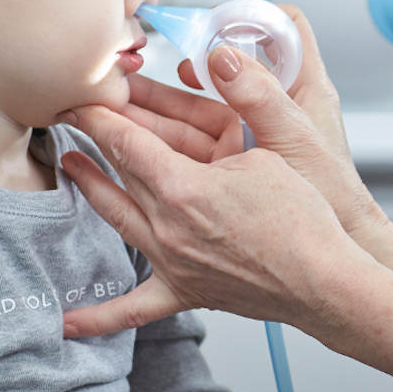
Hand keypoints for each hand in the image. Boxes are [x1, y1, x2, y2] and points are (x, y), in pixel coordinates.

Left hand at [59, 101, 362, 337]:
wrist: (322, 279)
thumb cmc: (302, 219)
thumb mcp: (264, 153)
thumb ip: (234, 113)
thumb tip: (222, 71)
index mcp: (184, 189)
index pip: (128, 143)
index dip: (102, 117)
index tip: (84, 102)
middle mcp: (168, 227)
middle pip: (121, 174)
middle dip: (96, 141)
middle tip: (77, 120)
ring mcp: (172, 261)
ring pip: (117, 220)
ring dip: (91, 190)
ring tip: (71, 169)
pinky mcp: (185, 289)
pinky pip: (133, 307)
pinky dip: (99, 316)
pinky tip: (70, 320)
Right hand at [128, 5, 387, 244]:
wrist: (328, 255)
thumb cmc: (332, 196)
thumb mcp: (293, 139)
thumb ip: (261, 97)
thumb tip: (225, 57)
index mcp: (305, 87)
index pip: (287, 29)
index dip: (257, 15)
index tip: (221, 17)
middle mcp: (276, 106)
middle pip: (228, 70)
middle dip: (187, 62)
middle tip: (151, 58)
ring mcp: (255, 134)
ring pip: (204, 105)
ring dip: (166, 99)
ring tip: (127, 93)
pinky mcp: (239, 160)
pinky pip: (199, 138)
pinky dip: (170, 132)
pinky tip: (141, 129)